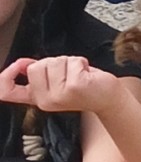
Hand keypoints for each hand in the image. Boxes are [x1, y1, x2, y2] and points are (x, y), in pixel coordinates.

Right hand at [0, 55, 120, 114]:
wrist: (109, 98)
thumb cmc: (86, 88)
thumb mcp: (56, 83)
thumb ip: (39, 75)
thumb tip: (23, 63)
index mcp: (37, 99)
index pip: (6, 92)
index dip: (6, 76)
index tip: (18, 65)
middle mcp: (46, 100)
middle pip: (36, 66)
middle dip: (53, 62)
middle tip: (68, 73)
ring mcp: (60, 95)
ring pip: (54, 62)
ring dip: (69, 62)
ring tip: (78, 74)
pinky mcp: (75, 86)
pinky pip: (72, 61)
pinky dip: (81, 62)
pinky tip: (87, 74)